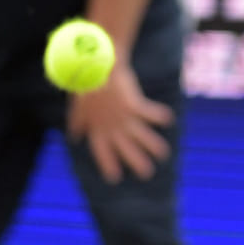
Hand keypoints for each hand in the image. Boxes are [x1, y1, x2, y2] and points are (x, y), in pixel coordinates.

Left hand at [66, 62, 173, 182]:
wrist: (96, 66)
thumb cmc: (87, 85)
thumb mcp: (78, 107)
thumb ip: (78, 122)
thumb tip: (74, 136)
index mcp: (96, 128)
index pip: (102, 152)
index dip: (108, 165)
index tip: (114, 178)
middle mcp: (110, 126)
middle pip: (125, 149)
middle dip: (136, 162)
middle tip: (146, 174)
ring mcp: (123, 117)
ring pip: (141, 136)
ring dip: (152, 146)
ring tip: (163, 154)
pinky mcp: (133, 105)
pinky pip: (149, 113)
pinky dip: (159, 116)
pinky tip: (169, 120)